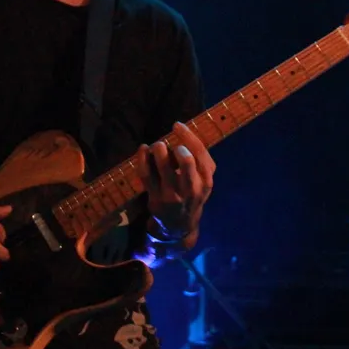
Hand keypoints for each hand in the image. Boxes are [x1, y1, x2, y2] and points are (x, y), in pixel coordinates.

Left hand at [138, 122, 214, 239]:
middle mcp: (191, 188)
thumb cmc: (192, 193)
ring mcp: (173, 194)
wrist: (180, 224)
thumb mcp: (204, 180)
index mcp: (206, 180)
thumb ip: (202, 161)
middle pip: (186, 161)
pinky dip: (142, 158)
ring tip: (156, 146)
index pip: (200, 153)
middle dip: (176, 146)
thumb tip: (185, 133)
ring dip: (158, 150)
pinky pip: (146, 174)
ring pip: (163, 166)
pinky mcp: (156, 198)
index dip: (188, 135)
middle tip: (168, 144)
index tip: (176, 125)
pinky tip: (142, 149)